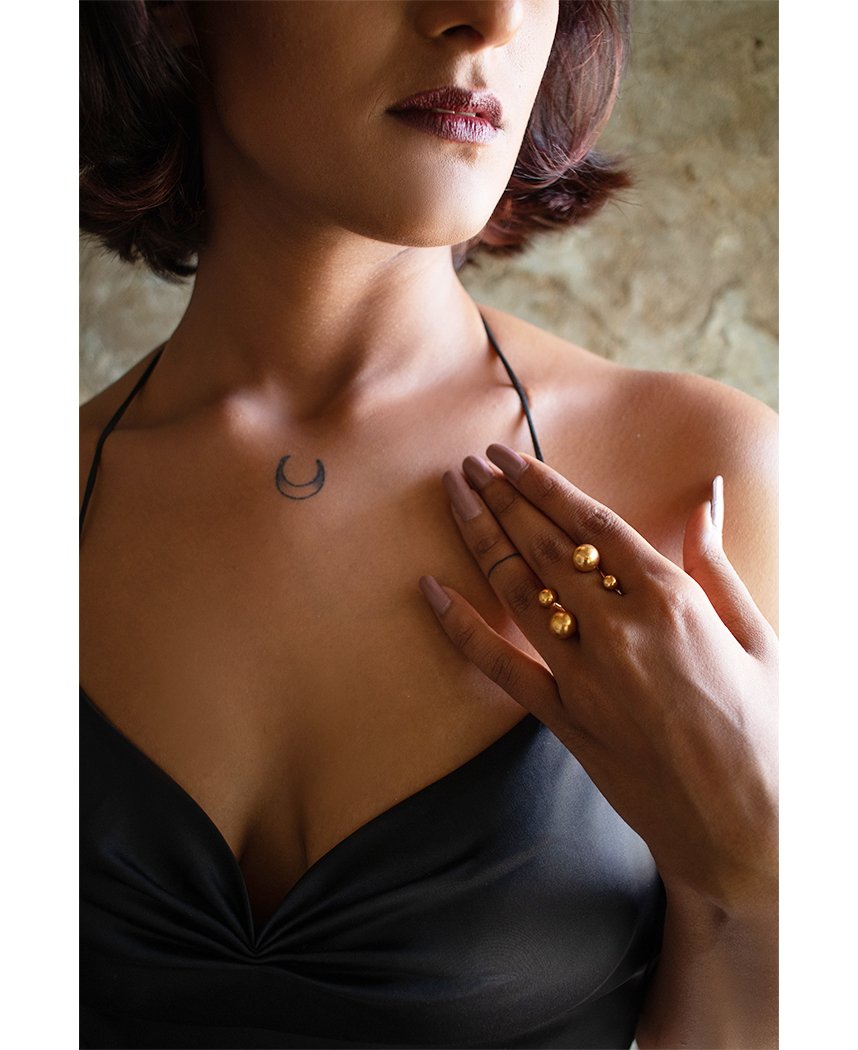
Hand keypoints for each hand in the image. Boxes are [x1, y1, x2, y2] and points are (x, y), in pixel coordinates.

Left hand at [419, 444, 777, 916]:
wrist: (744, 828)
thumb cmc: (767, 730)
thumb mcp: (759, 636)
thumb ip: (716, 564)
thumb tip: (705, 497)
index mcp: (671, 600)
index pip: (591, 522)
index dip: (544, 483)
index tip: (510, 454)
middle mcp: (618, 629)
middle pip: (543, 546)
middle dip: (502, 498)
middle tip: (469, 464)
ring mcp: (583, 675)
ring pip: (516, 589)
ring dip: (480, 538)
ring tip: (455, 497)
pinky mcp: (561, 718)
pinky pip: (498, 665)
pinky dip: (459, 626)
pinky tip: (430, 589)